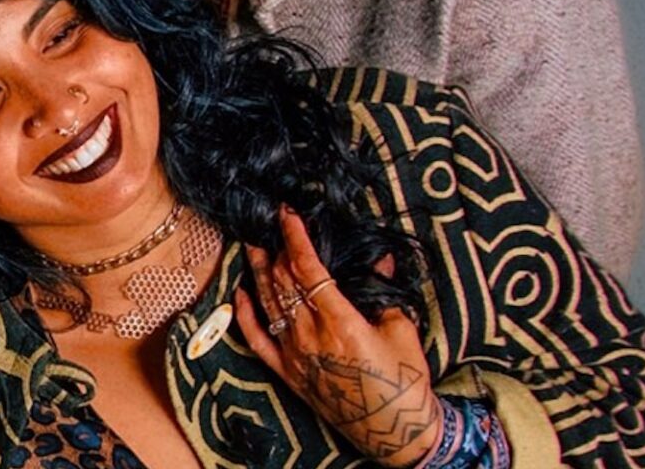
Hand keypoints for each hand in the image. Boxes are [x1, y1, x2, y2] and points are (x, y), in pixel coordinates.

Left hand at [232, 208, 439, 467]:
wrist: (394, 430)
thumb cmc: (405, 381)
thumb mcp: (402, 330)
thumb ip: (385, 292)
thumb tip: (380, 259)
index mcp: (340, 322)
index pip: (308, 269)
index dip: (295, 237)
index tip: (287, 213)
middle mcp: (310, 335)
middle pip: (282, 281)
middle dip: (275, 248)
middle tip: (269, 224)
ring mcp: (294, 355)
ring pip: (267, 303)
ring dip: (258, 272)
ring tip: (252, 244)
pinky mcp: (288, 373)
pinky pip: (257, 340)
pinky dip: (246, 314)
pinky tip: (239, 293)